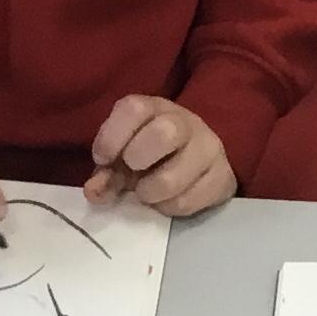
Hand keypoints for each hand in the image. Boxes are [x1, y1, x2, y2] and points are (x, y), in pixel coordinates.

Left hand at [85, 95, 236, 217]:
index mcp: (153, 108)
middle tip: (133, 172)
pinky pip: (190, 200)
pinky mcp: (223, 177)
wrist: (199, 162)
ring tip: (147, 193)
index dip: (111, 137)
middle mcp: (184, 122)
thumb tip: (93, 191)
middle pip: (164, 133)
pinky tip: (166, 201)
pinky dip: (170, 207)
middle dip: (139, 157)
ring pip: (175, 175)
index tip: (102, 159)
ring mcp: (208, 148)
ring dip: (151, 192)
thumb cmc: (151, 155)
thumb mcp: (123, 157)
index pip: (133, 109)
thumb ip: (105, 173)